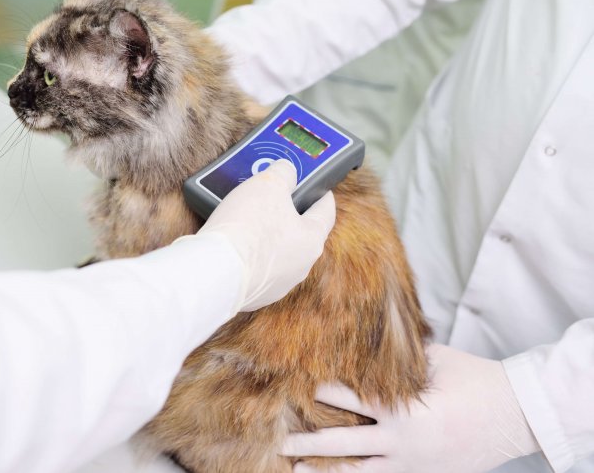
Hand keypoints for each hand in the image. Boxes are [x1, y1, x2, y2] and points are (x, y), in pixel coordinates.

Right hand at [197, 159, 334, 311]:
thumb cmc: (246, 227)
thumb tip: (286, 171)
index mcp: (311, 240)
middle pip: (298, 232)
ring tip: (244, 218)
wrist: (214, 271)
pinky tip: (233, 242)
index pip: (325, 211)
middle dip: (286, 212)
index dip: (320, 193)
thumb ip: (283, 172)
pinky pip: (254, 267)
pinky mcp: (253, 294)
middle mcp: (299, 266)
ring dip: (265, 235)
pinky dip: (247, 254)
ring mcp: (276, 284)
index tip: (316, 185)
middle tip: (270, 196)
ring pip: (276, 251)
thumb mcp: (268, 183)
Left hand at [281, 344, 538, 471]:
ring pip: (360, 471)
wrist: (518, 416)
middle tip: (282, 441)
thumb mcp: (435, 361)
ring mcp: (413, 463)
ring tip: (298, 469)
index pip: (350, 400)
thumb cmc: (477, 380)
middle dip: (311, 442)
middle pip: (344, 444)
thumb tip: (367, 340)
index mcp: (403, 410)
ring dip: (328, 469)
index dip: (322, 393)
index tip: (295, 388)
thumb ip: (398, 358)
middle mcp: (402, 441)